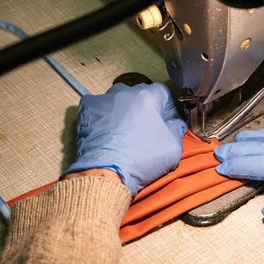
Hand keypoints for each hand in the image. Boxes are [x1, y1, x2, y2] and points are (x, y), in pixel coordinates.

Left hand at [63, 83, 186, 196]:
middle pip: (139, 92)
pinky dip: (102, 113)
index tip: (166, 119)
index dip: (166, 105)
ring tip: (124, 125)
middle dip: (145, 105)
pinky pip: (97, 105)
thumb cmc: (142, 159)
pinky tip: (105, 127)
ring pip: (117, 96)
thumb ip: (177, 129)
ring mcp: (103, 100)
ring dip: (123, 106)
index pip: (162, 91)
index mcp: (148, 98)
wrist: (107, 173)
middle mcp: (125, 93)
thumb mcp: (173, 148)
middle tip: (146, 124)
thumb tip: (176, 123)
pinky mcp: (87, 110)